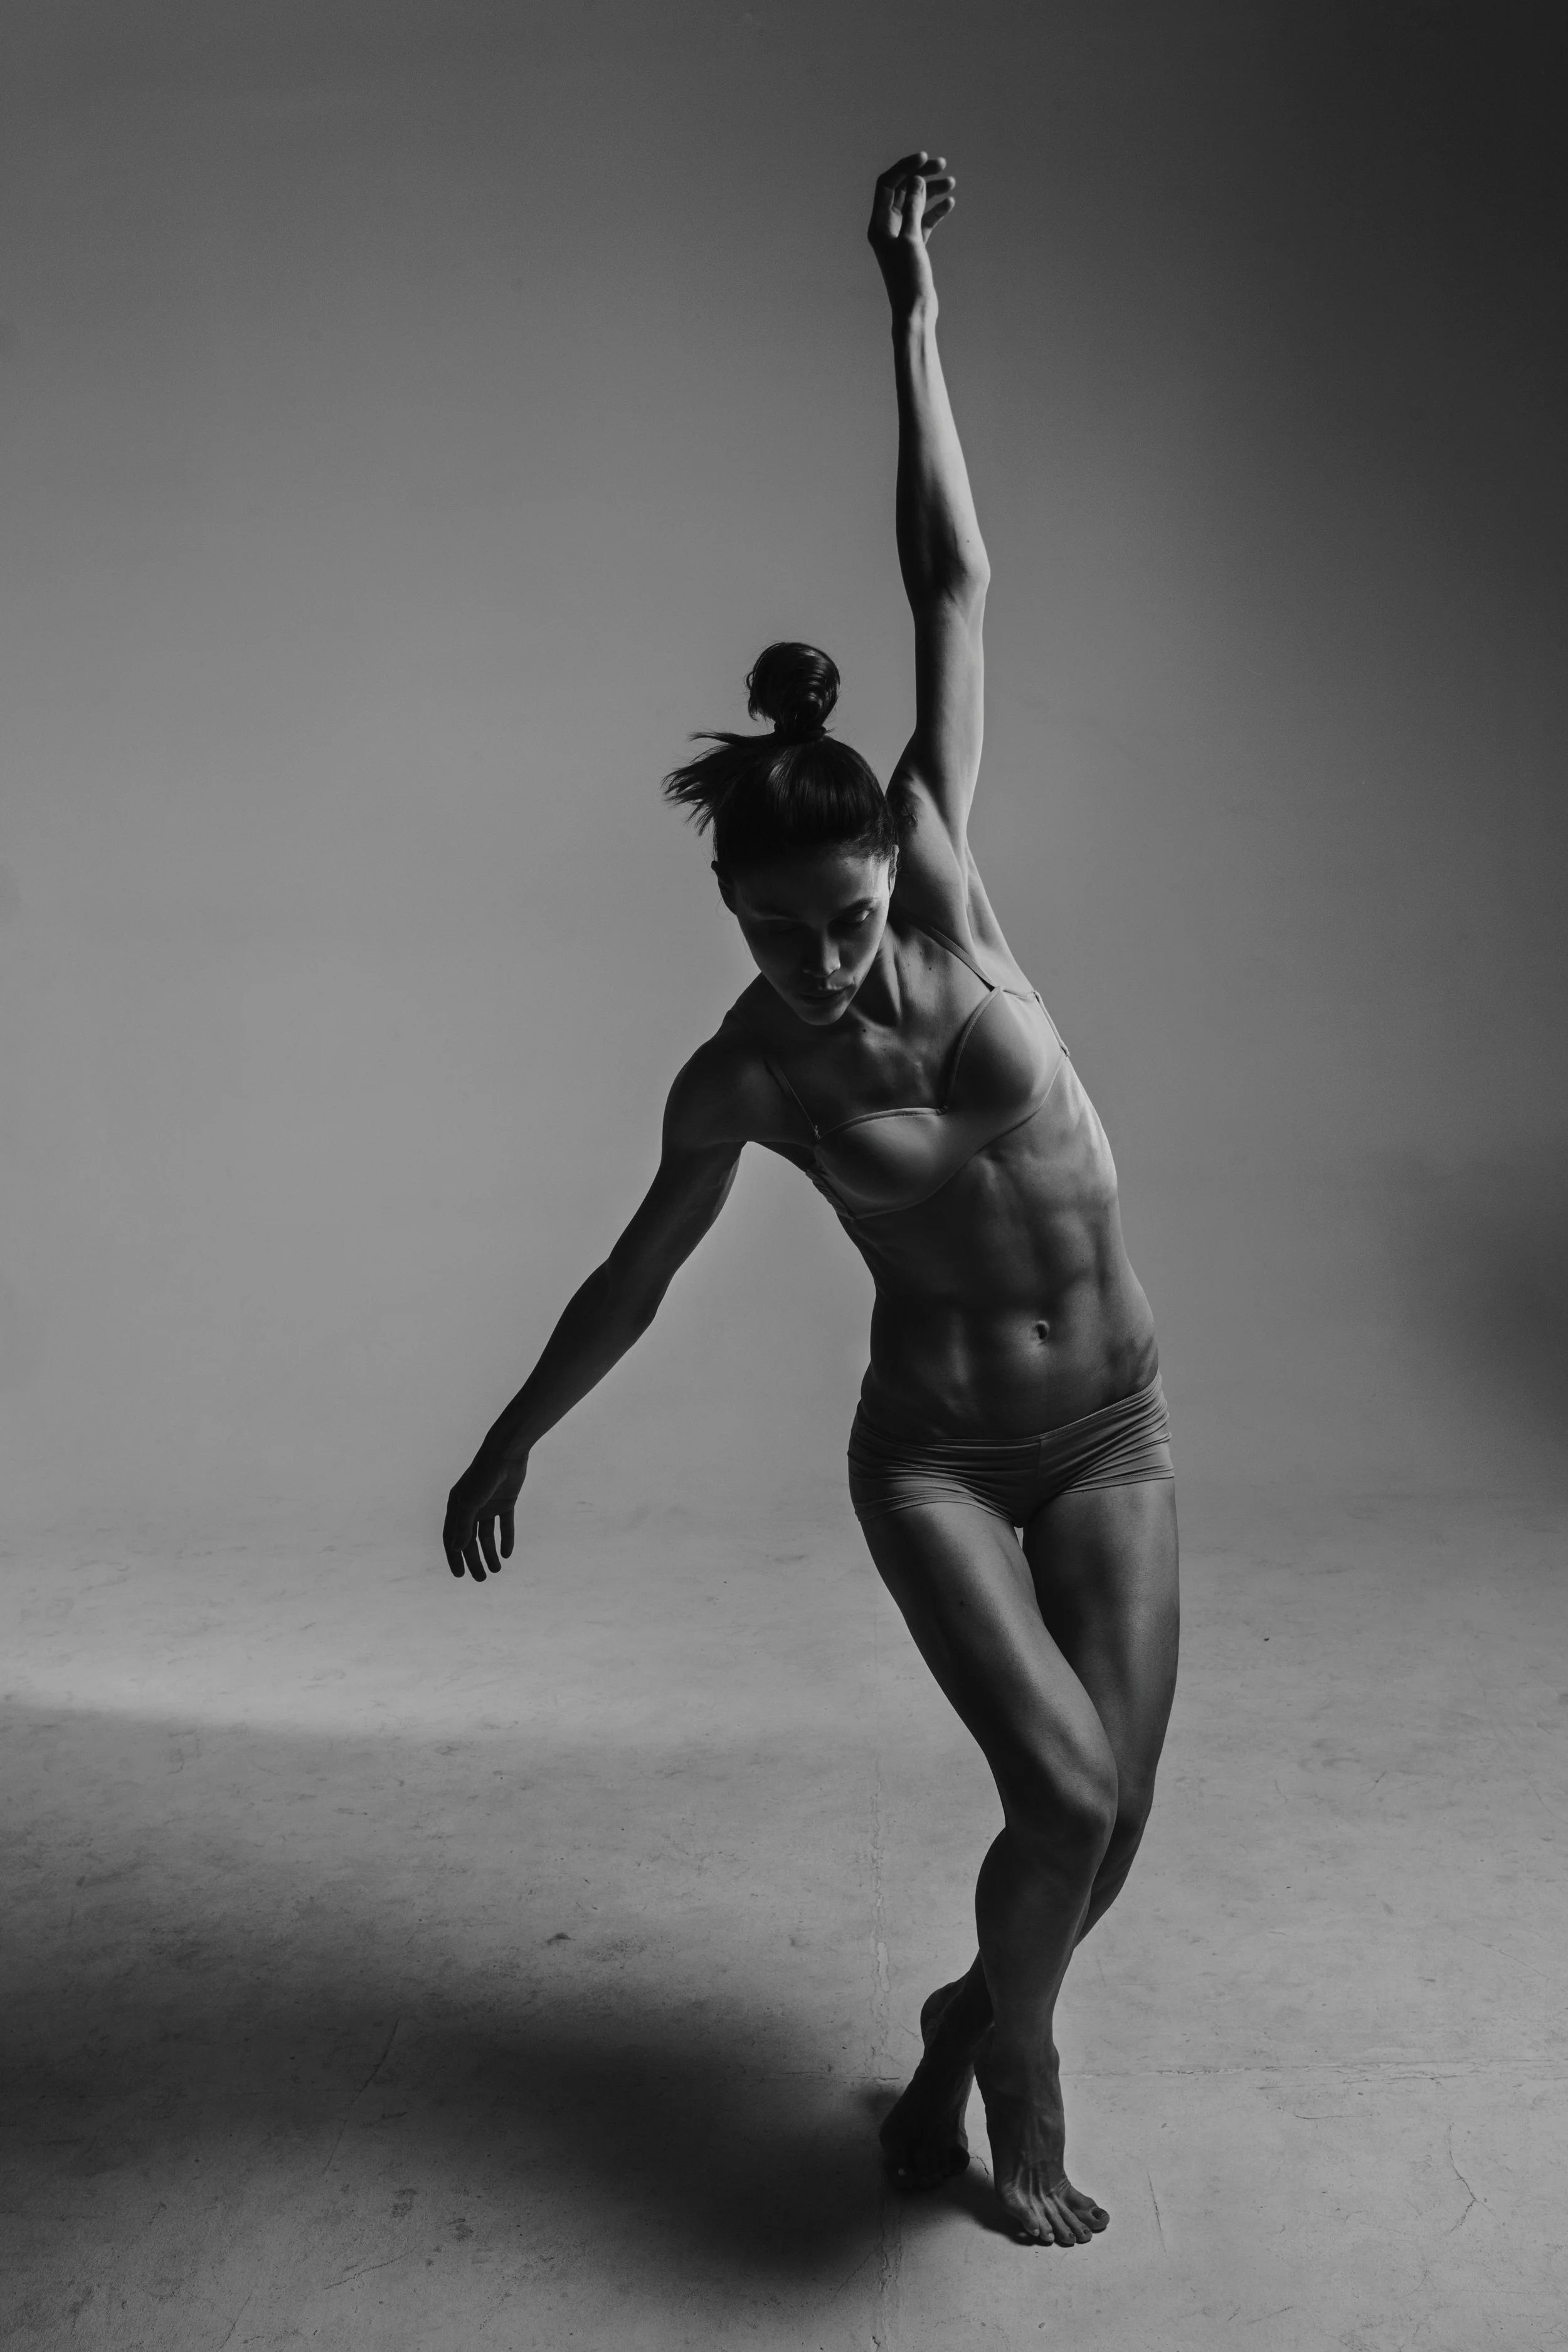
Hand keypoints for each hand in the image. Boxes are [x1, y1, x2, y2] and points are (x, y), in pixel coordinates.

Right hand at [443, 1442, 526, 1581]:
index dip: (455, 1557)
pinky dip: (506, 1539)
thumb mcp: (471, 1502)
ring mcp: (488, 1505)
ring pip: (487, 1535)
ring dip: (490, 1553)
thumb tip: (457, 1549)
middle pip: (470, 1540)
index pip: (452, 1538)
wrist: (506, 1453)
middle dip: (475, 1560)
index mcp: (457, 1507)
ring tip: (496, 1570)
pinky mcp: (506, 1501)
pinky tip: (507, 1554)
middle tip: (482, 1579)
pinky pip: (505, 1525)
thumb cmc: (483, 1476)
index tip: (460, 1575)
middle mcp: (471, 1507)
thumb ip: (463, 1526)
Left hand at [867, 151, 956, 316]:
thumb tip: (916, 179)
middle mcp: (886, 228)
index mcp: (878, 225)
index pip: (887, 185)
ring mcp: (900, 237)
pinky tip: (950, 203)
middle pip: (902, 191)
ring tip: (951, 182)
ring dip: (931, 191)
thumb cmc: (909, 280)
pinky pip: (924, 221)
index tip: (924, 158)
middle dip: (920, 176)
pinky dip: (936, 211)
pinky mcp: (914, 246)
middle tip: (942, 165)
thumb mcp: (911, 240)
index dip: (905, 168)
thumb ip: (913, 208)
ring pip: (915, 205)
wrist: (915, 311)